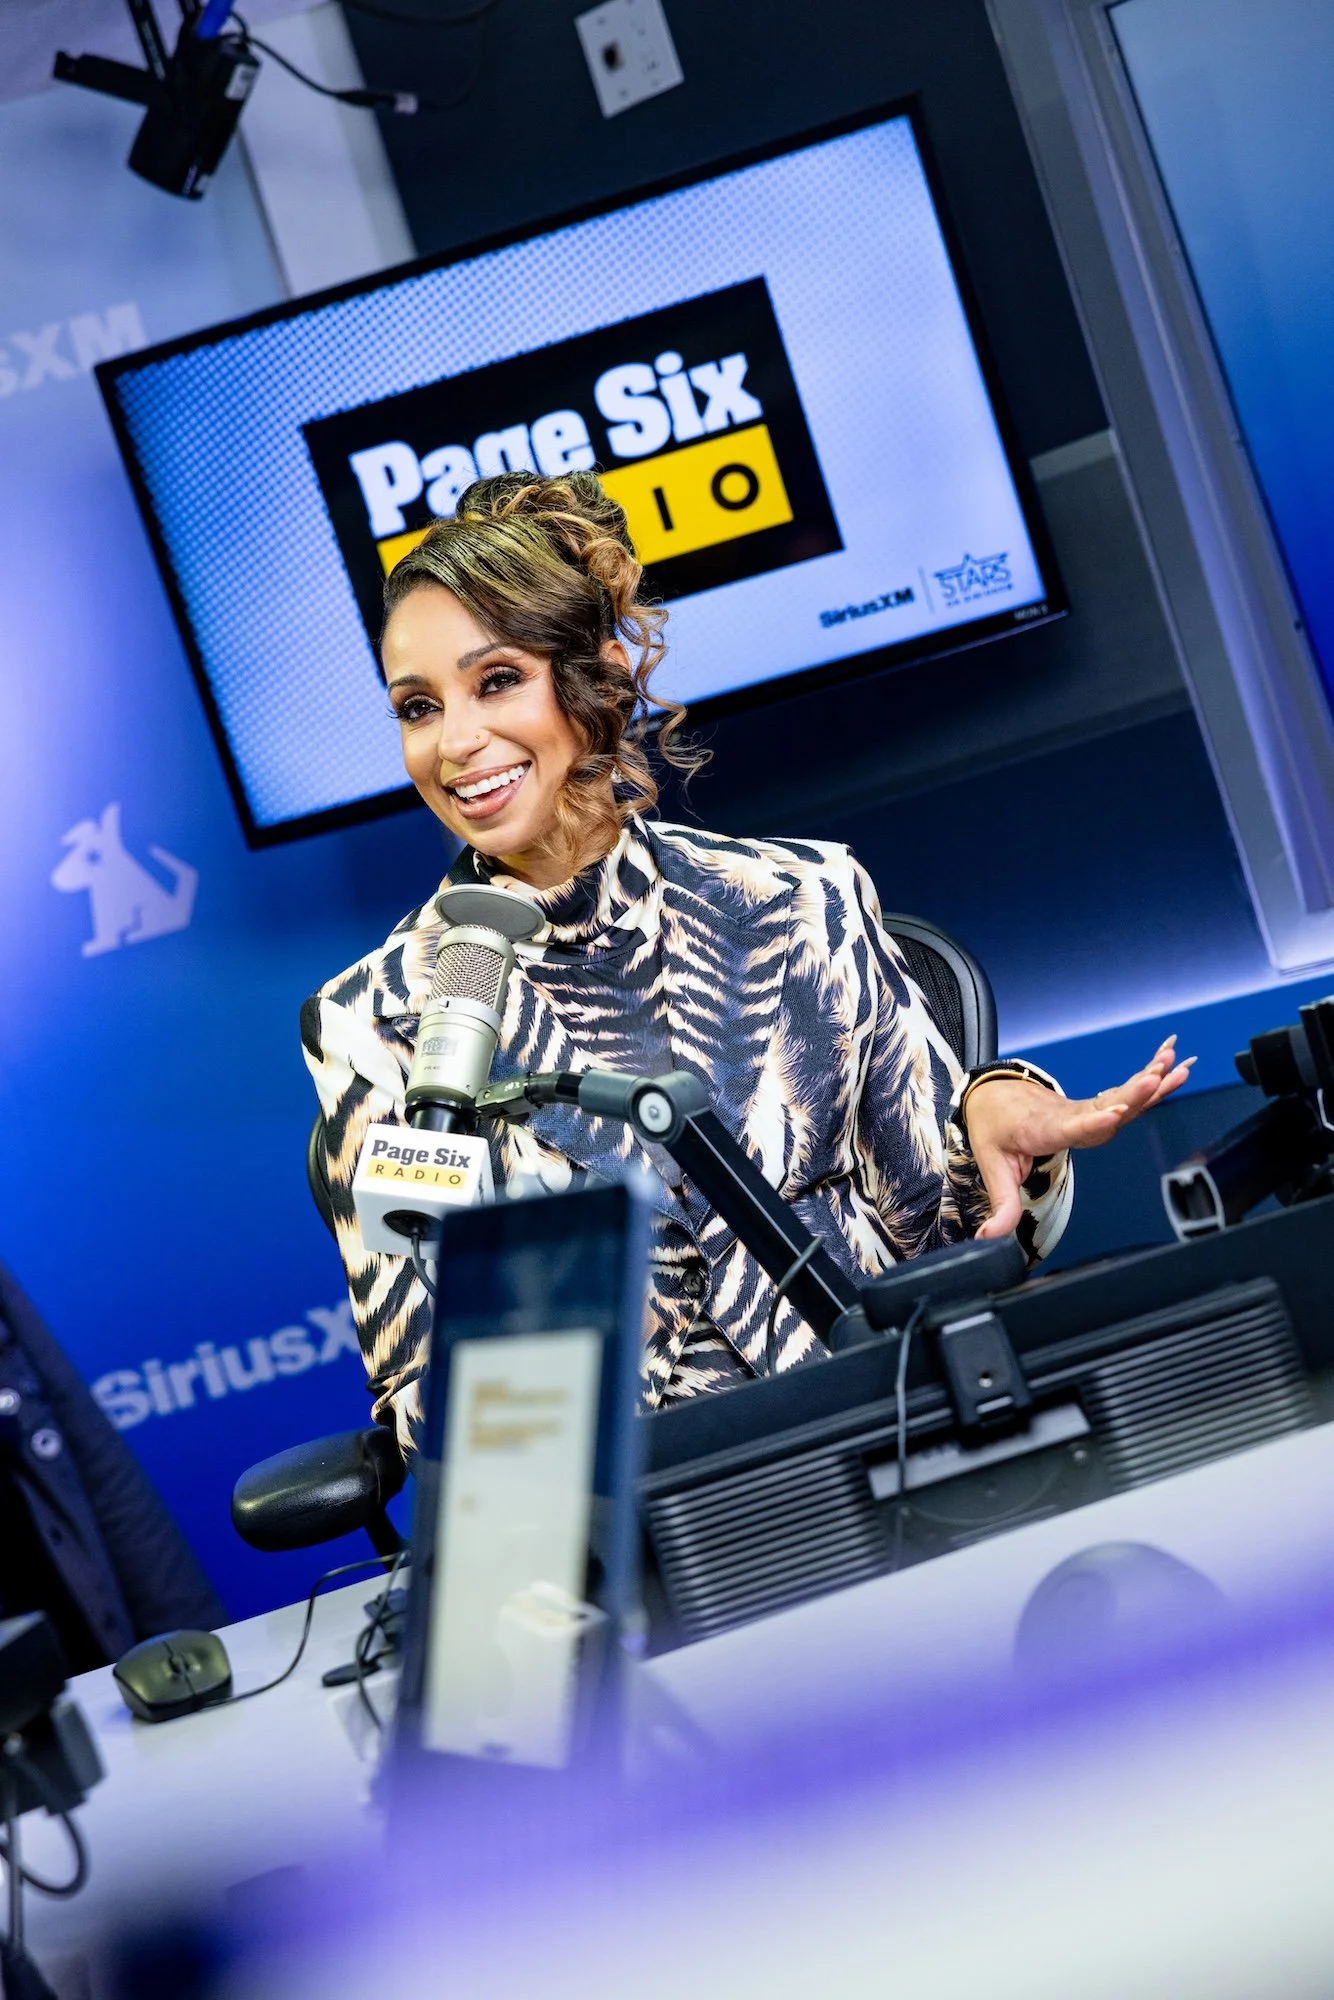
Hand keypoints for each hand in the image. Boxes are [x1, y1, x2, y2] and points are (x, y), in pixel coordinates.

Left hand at [965, 1037, 1193, 1240]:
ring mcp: (1083, 1108)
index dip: (1093, 1122)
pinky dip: (1148, 1078)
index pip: (1071, 1127)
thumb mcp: (992, 1168)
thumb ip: (1002, 1204)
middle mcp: (1068, 1115)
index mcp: (1043, 1129)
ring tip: (1174, 1067)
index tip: (1114, 1113)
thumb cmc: (995, 1130)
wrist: (995, 1096)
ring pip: (1118, 1097)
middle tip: (1155, 1079)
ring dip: (1147, 1083)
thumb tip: (992, 1238)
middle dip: (1132, 1094)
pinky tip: (1171, 1064)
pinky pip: (1124, 1094)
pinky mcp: (1094, 1106)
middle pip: (1104, 1107)